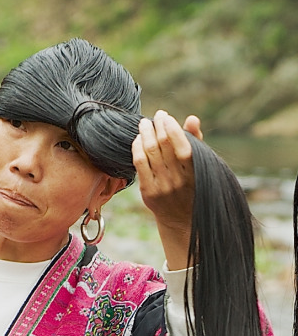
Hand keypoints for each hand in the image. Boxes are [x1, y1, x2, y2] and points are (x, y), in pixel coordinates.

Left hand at [132, 110, 202, 269]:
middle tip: (157, 116)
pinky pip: (139, 164)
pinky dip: (137, 148)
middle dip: (158, 126)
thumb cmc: (191, 184)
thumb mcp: (199, 165)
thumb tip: (192, 118)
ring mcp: (161, 187)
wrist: (180, 219)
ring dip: (146, 133)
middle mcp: (178, 181)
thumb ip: (195, 141)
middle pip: (164, 146)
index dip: (172, 129)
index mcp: (194, 173)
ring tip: (145, 124)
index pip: (183, 147)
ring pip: (150, 152)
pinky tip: (138, 139)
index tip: (167, 117)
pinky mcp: (148, 192)